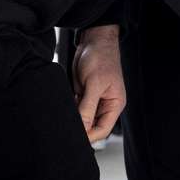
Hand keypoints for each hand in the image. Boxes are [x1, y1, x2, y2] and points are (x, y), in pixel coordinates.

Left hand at [73, 25, 125, 142]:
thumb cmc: (101, 58)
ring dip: (74, 118)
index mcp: (114, 104)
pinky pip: (76, 108)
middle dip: (80, 128)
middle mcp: (105, 105)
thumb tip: (83, 128)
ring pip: (82, 118)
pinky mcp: (84, 94)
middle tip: (66, 130)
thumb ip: (88, 107)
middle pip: (92, 126)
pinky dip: (70, 109)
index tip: (74, 139)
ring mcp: (94, 100)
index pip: (102, 129)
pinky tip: (65, 106)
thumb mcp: (94, 84)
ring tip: (65, 115)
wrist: (93, 40)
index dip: (89, 136)